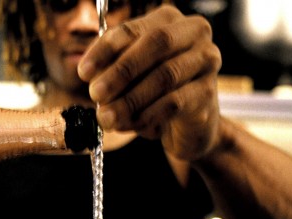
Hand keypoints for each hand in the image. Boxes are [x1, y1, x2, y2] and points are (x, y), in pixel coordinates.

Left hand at [78, 5, 221, 160]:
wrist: (191, 124)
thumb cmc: (157, 93)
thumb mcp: (132, 77)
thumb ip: (113, 70)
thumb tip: (93, 79)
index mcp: (168, 19)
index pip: (132, 29)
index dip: (105, 50)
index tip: (83, 72)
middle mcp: (193, 33)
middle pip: (155, 44)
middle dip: (121, 71)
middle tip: (96, 94)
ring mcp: (206, 61)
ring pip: (165, 76)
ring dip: (131, 99)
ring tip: (108, 117)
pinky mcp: (208, 92)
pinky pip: (174, 102)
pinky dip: (147, 115)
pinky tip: (130, 126)